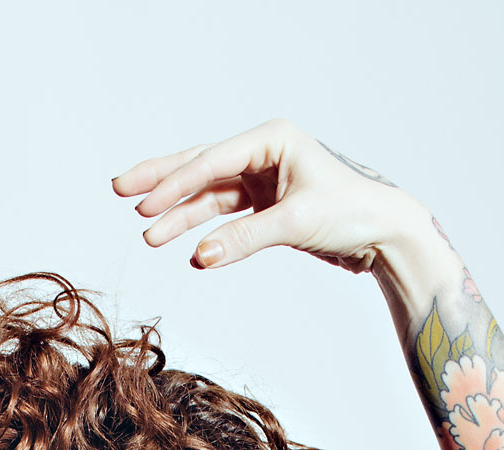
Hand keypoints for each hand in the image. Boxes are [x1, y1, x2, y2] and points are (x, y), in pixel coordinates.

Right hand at [112, 117, 436, 275]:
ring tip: (148, 233)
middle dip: (162, 182)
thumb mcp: (296, 222)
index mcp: (272, 139)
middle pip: (201, 166)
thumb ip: (245, 238)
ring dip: (180, 214)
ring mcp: (263, 179)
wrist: (383, 234)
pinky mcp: (266, 206)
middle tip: (120, 191)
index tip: (144, 204)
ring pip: (209, 195)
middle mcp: (264, 153)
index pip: (212, 160)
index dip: (175, 183)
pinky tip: (186, 245)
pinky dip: (206, 230)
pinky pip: (226, 216)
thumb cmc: (351, 213)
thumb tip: (200, 256)